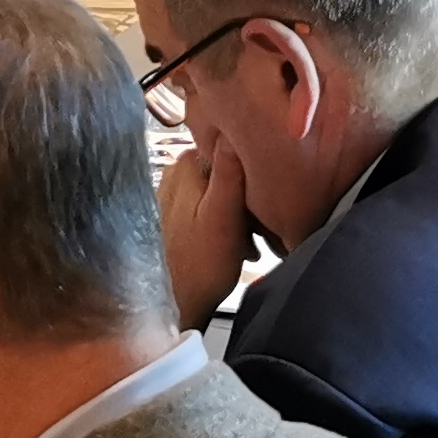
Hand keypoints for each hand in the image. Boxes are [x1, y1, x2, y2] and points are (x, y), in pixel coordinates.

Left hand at [157, 135, 255, 330]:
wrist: (174, 306)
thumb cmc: (199, 267)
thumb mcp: (223, 216)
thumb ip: (229, 172)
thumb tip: (235, 130)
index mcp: (187, 165)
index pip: (233, 148)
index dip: (254, 173)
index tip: (264, 199)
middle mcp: (175, 174)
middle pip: (228, 171)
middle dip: (247, 199)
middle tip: (257, 230)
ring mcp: (173, 195)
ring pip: (222, 192)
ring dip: (239, 215)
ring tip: (247, 244)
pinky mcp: (175, 216)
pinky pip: (210, 209)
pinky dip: (225, 225)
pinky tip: (234, 248)